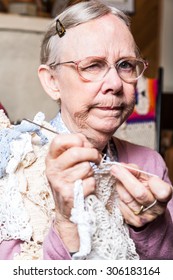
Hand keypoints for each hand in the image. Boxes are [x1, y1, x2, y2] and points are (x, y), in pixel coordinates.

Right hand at [45, 133, 100, 250]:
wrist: (67, 210)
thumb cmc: (71, 181)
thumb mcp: (68, 163)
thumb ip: (76, 148)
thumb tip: (87, 143)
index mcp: (51, 158)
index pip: (59, 140)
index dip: (75, 140)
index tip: (84, 145)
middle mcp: (52, 169)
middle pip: (76, 152)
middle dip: (92, 154)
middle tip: (97, 158)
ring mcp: (59, 182)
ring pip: (86, 167)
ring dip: (92, 172)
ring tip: (85, 177)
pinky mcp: (68, 195)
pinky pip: (90, 182)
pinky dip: (92, 184)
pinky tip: (85, 187)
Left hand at [110, 163, 172, 227]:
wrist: (147, 209)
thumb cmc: (146, 189)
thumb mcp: (146, 178)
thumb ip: (136, 170)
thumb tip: (122, 166)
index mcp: (163, 195)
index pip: (163, 192)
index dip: (154, 183)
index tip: (144, 175)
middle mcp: (157, 208)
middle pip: (140, 193)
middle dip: (125, 178)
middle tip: (115, 168)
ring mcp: (146, 217)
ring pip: (127, 198)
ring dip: (119, 186)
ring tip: (116, 178)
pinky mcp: (134, 222)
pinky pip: (121, 206)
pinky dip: (118, 196)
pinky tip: (120, 192)